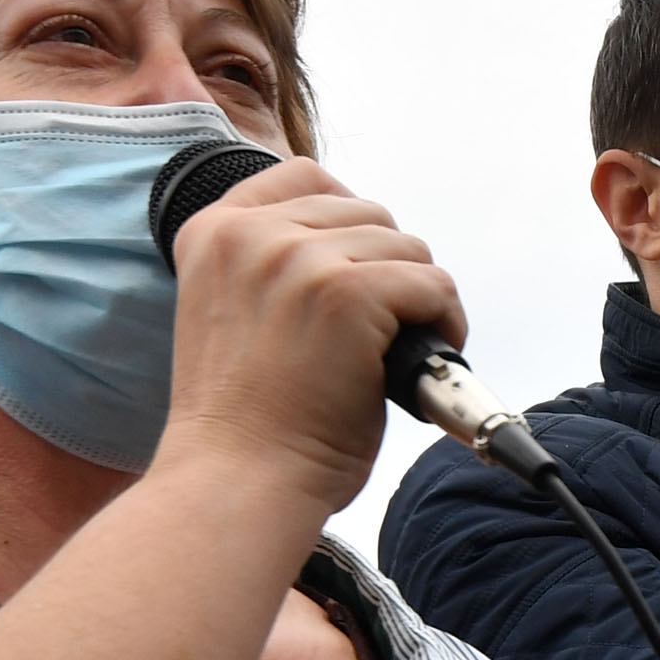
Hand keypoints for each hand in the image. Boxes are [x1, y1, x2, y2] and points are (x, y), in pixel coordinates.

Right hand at [158, 156, 465, 516]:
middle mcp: (251, 234)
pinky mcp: (349, 293)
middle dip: (389, 268)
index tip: (360, 268)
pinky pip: (432, 283)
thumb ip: (272, 267)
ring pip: (407, 247)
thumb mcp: (233, 314)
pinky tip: (428, 359)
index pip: (304, 177)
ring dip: (420, 297)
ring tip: (405, 348)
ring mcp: (300, 259)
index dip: (348, 219)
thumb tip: (357, 246)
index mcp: (213, 233)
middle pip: (367, 212)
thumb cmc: (245, 423)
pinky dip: (446, 321)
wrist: (237, 482)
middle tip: (389, 327)